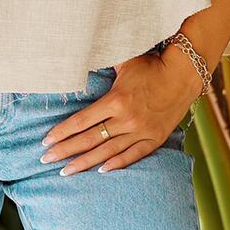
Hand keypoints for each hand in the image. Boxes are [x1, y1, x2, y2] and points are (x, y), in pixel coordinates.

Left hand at [38, 52, 202, 174]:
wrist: (183, 74)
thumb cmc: (150, 64)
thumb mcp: (123, 60)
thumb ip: (101, 62)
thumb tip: (78, 57)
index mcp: (116, 99)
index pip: (82, 121)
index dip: (63, 132)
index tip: (47, 140)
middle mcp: (127, 119)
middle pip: (90, 139)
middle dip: (66, 151)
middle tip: (45, 160)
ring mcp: (141, 130)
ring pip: (108, 152)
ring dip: (85, 163)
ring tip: (66, 172)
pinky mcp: (155, 138)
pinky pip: (133, 155)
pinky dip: (117, 164)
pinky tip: (101, 170)